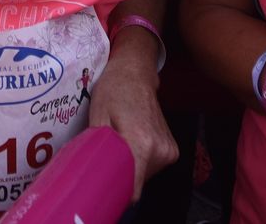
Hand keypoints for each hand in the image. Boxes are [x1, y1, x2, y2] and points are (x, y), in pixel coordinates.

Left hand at [88, 47, 177, 201]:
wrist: (135, 73)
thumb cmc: (113, 90)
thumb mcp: (97, 118)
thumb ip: (99, 150)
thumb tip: (93, 174)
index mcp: (141, 143)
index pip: (133, 189)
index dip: (116, 191)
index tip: (104, 185)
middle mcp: (160, 149)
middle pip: (136, 183)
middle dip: (120, 175)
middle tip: (107, 155)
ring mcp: (169, 150)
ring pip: (144, 175)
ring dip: (130, 166)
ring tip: (120, 144)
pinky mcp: (172, 150)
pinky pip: (152, 166)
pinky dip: (139, 160)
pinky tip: (132, 142)